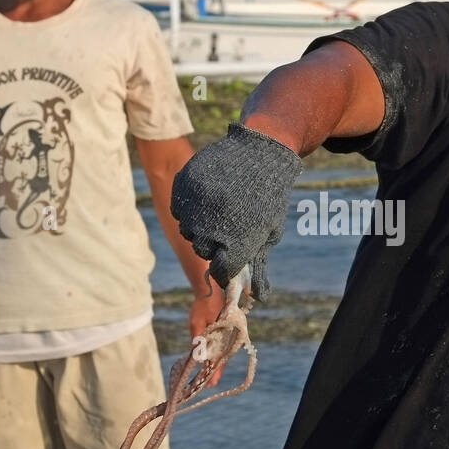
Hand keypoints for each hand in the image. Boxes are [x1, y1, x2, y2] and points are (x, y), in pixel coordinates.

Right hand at [170, 122, 301, 300]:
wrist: (261, 150)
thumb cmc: (269, 196)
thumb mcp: (269, 232)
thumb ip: (259, 265)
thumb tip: (257, 297)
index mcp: (238, 242)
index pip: (221, 271)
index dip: (225, 266)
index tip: (229, 257)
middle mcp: (213, 226)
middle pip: (202, 250)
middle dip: (213, 244)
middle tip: (228, 226)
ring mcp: (196, 204)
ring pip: (188, 230)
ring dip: (199, 226)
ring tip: (218, 209)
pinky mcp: (185, 185)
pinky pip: (179, 209)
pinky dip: (189, 207)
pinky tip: (207, 197)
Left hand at [188, 288, 224, 386]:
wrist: (210, 290)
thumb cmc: (202, 305)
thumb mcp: (196, 322)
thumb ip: (197, 338)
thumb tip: (197, 357)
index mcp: (224, 336)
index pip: (220, 359)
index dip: (215, 372)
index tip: (211, 384)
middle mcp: (229, 337)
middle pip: (223, 359)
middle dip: (216, 372)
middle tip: (210, 386)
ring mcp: (228, 334)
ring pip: (223, 354)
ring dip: (217, 364)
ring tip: (210, 378)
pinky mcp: (225, 331)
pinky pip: (222, 347)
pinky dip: (217, 355)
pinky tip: (212, 361)